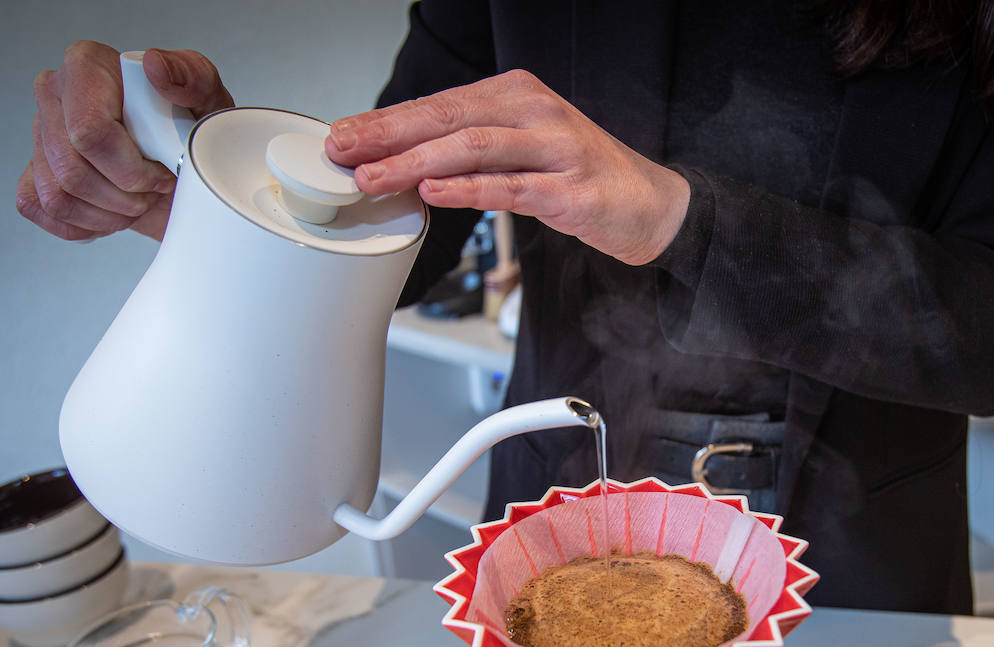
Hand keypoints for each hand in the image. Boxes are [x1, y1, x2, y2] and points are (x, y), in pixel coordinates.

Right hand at [17, 42, 233, 240]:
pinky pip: (42, 209)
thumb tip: (155, 67)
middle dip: (124, 196)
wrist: (183, 163)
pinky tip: (112, 212)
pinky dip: (85, 225)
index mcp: (88, 66)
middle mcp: (55, 94)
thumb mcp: (209, 99)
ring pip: (57, 196)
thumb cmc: (191, 128)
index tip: (161, 172)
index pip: (88, 132)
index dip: (130, 169)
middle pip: (72, 169)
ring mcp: (39, 133)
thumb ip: (191, 76)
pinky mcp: (33, 170)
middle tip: (154, 191)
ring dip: (108, 214)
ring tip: (137, 201)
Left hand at [326, 69, 688, 265]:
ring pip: (472, 148)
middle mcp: (534, 111)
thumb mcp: (521, 149)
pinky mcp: (570, 190)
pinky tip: (434, 194)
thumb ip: (470, 149)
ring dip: (415, 164)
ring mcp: (555, 148)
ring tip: (375, 178)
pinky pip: (509, 187)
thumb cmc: (578, 177)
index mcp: (516, 94)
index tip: (345, 137)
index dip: (387, 120)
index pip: (439, 103)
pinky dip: (467, 190)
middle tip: (345, 153)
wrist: (647, 205)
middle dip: (389, 136)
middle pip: (448, 117)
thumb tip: (400, 162)